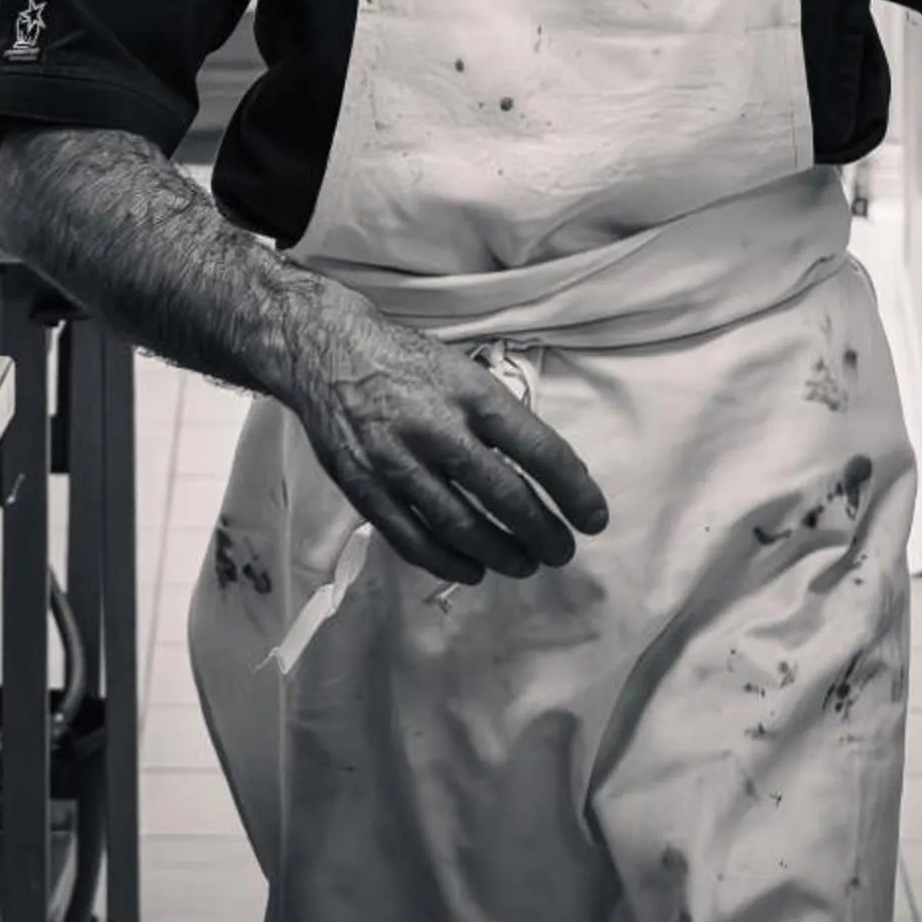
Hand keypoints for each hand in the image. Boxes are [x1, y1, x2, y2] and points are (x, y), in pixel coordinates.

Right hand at [284, 287, 609, 587]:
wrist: (328, 351)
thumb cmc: (408, 362)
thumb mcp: (464, 371)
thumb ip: (501, 417)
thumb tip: (554, 470)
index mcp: (471, 393)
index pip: (538, 449)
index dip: (573, 490)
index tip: (593, 518)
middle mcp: (437, 428)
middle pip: (504, 496)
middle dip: (542, 533)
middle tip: (562, 552)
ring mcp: (397, 462)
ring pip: (460, 526)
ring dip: (501, 554)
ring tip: (525, 563)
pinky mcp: (365, 487)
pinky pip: (412, 539)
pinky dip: (447, 562)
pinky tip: (471, 569)